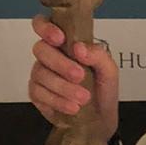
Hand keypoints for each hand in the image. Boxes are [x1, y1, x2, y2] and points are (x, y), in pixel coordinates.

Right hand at [28, 15, 119, 141]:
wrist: (100, 119)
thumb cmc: (102, 90)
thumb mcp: (109, 71)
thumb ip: (98, 55)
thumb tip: (79, 47)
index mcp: (65, 43)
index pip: (43, 24)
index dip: (46, 28)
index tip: (60, 39)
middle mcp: (49, 56)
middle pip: (41, 49)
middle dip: (61, 64)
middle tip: (80, 76)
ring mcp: (40, 74)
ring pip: (40, 73)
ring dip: (63, 87)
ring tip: (83, 98)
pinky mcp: (36, 94)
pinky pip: (38, 93)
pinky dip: (57, 101)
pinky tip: (72, 107)